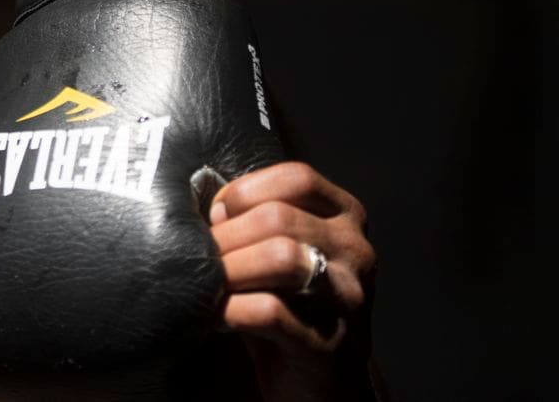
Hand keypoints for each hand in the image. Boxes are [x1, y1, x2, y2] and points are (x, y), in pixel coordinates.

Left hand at [209, 162, 377, 400]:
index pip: (297, 178)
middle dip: (227, 235)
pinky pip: (270, 311)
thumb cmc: (291, 302)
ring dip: (231, 268)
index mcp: (346, 217)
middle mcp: (356, 251)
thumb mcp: (285, 247)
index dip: (245, 191)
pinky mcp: (329, 342)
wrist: (325, 380)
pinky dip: (232, 309)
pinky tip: (218, 315)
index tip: (216, 215)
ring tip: (209, 283)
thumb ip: (258, 218)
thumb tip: (203, 201)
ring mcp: (349, 297)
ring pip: (281, 257)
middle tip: (201, 256)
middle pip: (278, 217)